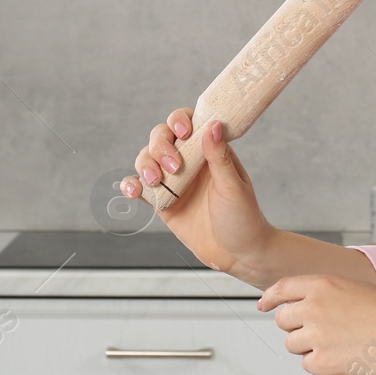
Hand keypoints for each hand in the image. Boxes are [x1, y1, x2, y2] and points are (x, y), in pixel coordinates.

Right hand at [122, 110, 276, 283]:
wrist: (238, 254)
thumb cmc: (243, 217)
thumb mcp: (233, 186)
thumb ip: (220, 157)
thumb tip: (213, 125)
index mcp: (209, 150)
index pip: (189, 123)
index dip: (179, 120)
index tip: (183, 132)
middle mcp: (189, 161)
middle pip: (161, 138)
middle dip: (160, 147)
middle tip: (174, 167)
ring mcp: (173, 180)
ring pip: (147, 159)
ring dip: (145, 164)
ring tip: (155, 181)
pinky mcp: (162, 201)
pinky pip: (141, 187)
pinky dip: (132, 185)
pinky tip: (132, 190)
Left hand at [257, 275, 375, 374]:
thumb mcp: (353, 288)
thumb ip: (324, 294)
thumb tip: (299, 307)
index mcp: (322, 284)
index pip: (282, 289)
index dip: (270, 298)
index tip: (264, 305)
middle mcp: (314, 307)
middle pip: (283, 320)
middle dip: (296, 327)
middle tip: (321, 332)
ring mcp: (316, 335)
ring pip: (292, 344)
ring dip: (308, 346)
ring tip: (339, 344)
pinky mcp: (322, 361)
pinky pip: (306, 364)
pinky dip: (320, 364)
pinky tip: (343, 356)